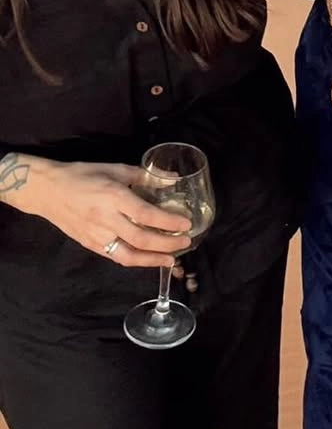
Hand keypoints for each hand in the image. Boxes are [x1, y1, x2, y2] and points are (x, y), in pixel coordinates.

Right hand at [9, 157, 192, 268]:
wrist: (47, 191)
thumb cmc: (83, 175)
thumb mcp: (115, 168)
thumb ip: (144, 176)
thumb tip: (172, 179)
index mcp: (113, 196)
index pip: (145, 214)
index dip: (168, 222)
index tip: (186, 224)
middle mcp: (105, 219)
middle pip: (140, 238)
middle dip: (166, 243)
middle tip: (186, 243)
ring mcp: (96, 235)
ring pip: (128, 254)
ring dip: (152, 259)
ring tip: (171, 259)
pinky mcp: (90, 245)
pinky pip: (116, 256)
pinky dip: (135, 260)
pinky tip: (148, 258)